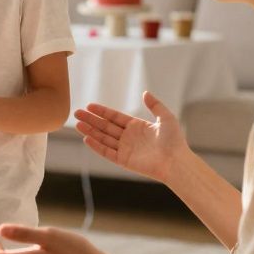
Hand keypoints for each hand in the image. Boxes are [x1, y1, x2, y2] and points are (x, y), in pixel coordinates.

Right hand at [74, 91, 189, 182]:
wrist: (176, 161)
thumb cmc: (174, 140)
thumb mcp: (166, 117)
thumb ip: (155, 105)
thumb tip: (145, 92)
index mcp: (137, 126)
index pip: (114, 117)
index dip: (102, 111)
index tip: (89, 106)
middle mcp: (129, 137)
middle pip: (105, 126)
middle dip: (91, 120)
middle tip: (76, 113)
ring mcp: (125, 149)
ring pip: (103, 138)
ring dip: (90, 131)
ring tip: (77, 124)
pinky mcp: (124, 160)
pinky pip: (107, 152)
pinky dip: (96, 146)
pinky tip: (86, 139)